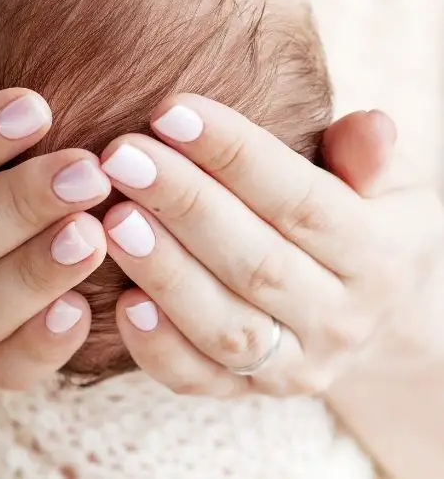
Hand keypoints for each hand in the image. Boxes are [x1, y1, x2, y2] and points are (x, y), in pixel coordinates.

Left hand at [98, 94, 443, 397]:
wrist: (370, 312)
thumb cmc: (365, 223)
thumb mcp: (390, 185)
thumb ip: (369, 159)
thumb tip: (369, 126)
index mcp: (379, 258)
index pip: (299, 201)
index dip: (233, 154)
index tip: (170, 112)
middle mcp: (340, 320)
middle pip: (255, 262)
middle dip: (183, 204)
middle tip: (122, 156)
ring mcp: (294, 365)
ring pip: (224, 325)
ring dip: (164, 272)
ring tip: (113, 218)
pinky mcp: (248, 390)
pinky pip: (198, 379)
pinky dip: (159, 348)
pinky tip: (121, 303)